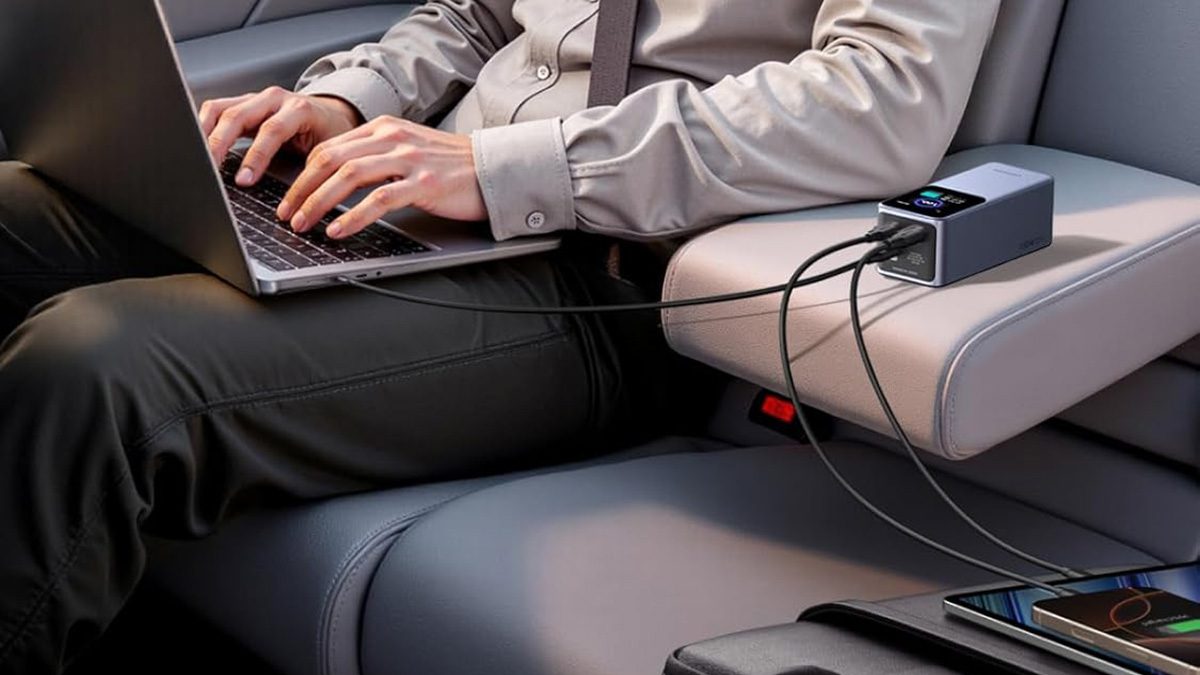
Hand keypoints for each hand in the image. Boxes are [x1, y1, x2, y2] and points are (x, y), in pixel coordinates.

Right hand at [199, 87, 360, 186]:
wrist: (331, 114)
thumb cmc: (329, 134)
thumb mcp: (327, 151)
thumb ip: (311, 167)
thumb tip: (297, 199)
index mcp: (299, 109)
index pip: (272, 130)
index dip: (255, 156)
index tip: (243, 181)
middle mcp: (274, 99)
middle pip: (238, 116)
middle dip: (220, 145)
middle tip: (211, 170)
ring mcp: (255, 98)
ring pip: (220, 109)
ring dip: (205, 134)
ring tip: (198, 159)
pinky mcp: (242, 103)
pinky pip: (216, 109)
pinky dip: (203, 126)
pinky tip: (197, 143)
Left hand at [277, 116, 486, 238]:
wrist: (495, 169)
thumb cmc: (452, 168)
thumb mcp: (408, 151)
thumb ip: (376, 158)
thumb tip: (337, 183)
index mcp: (384, 128)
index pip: (330, 147)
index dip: (302, 173)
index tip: (290, 197)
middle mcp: (392, 138)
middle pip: (331, 159)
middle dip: (301, 189)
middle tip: (285, 213)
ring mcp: (409, 159)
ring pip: (348, 177)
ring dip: (318, 203)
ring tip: (303, 223)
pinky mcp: (425, 183)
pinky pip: (379, 200)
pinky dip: (352, 217)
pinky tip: (338, 231)